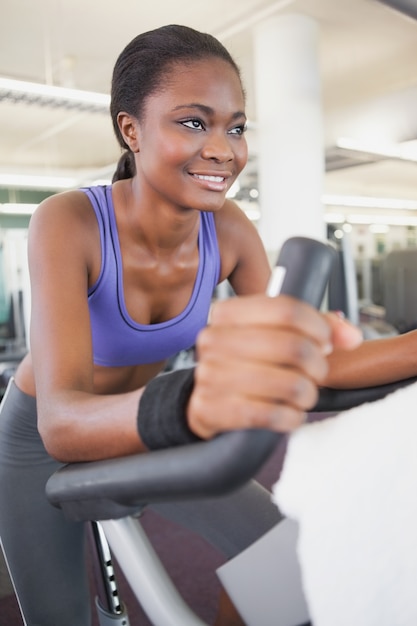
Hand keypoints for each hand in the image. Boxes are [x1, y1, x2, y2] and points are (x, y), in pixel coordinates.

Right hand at [187, 294, 361, 438]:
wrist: (208, 403)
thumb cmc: (248, 366)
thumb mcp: (275, 336)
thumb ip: (317, 328)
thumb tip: (351, 336)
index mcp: (227, 313)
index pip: (286, 309)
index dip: (318, 326)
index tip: (325, 341)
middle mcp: (213, 340)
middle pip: (292, 346)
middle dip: (317, 365)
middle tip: (316, 373)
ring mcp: (209, 375)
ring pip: (288, 384)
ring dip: (306, 394)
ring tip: (302, 394)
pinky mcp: (212, 410)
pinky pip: (271, 415)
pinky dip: (290, 417)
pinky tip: (288, 413)